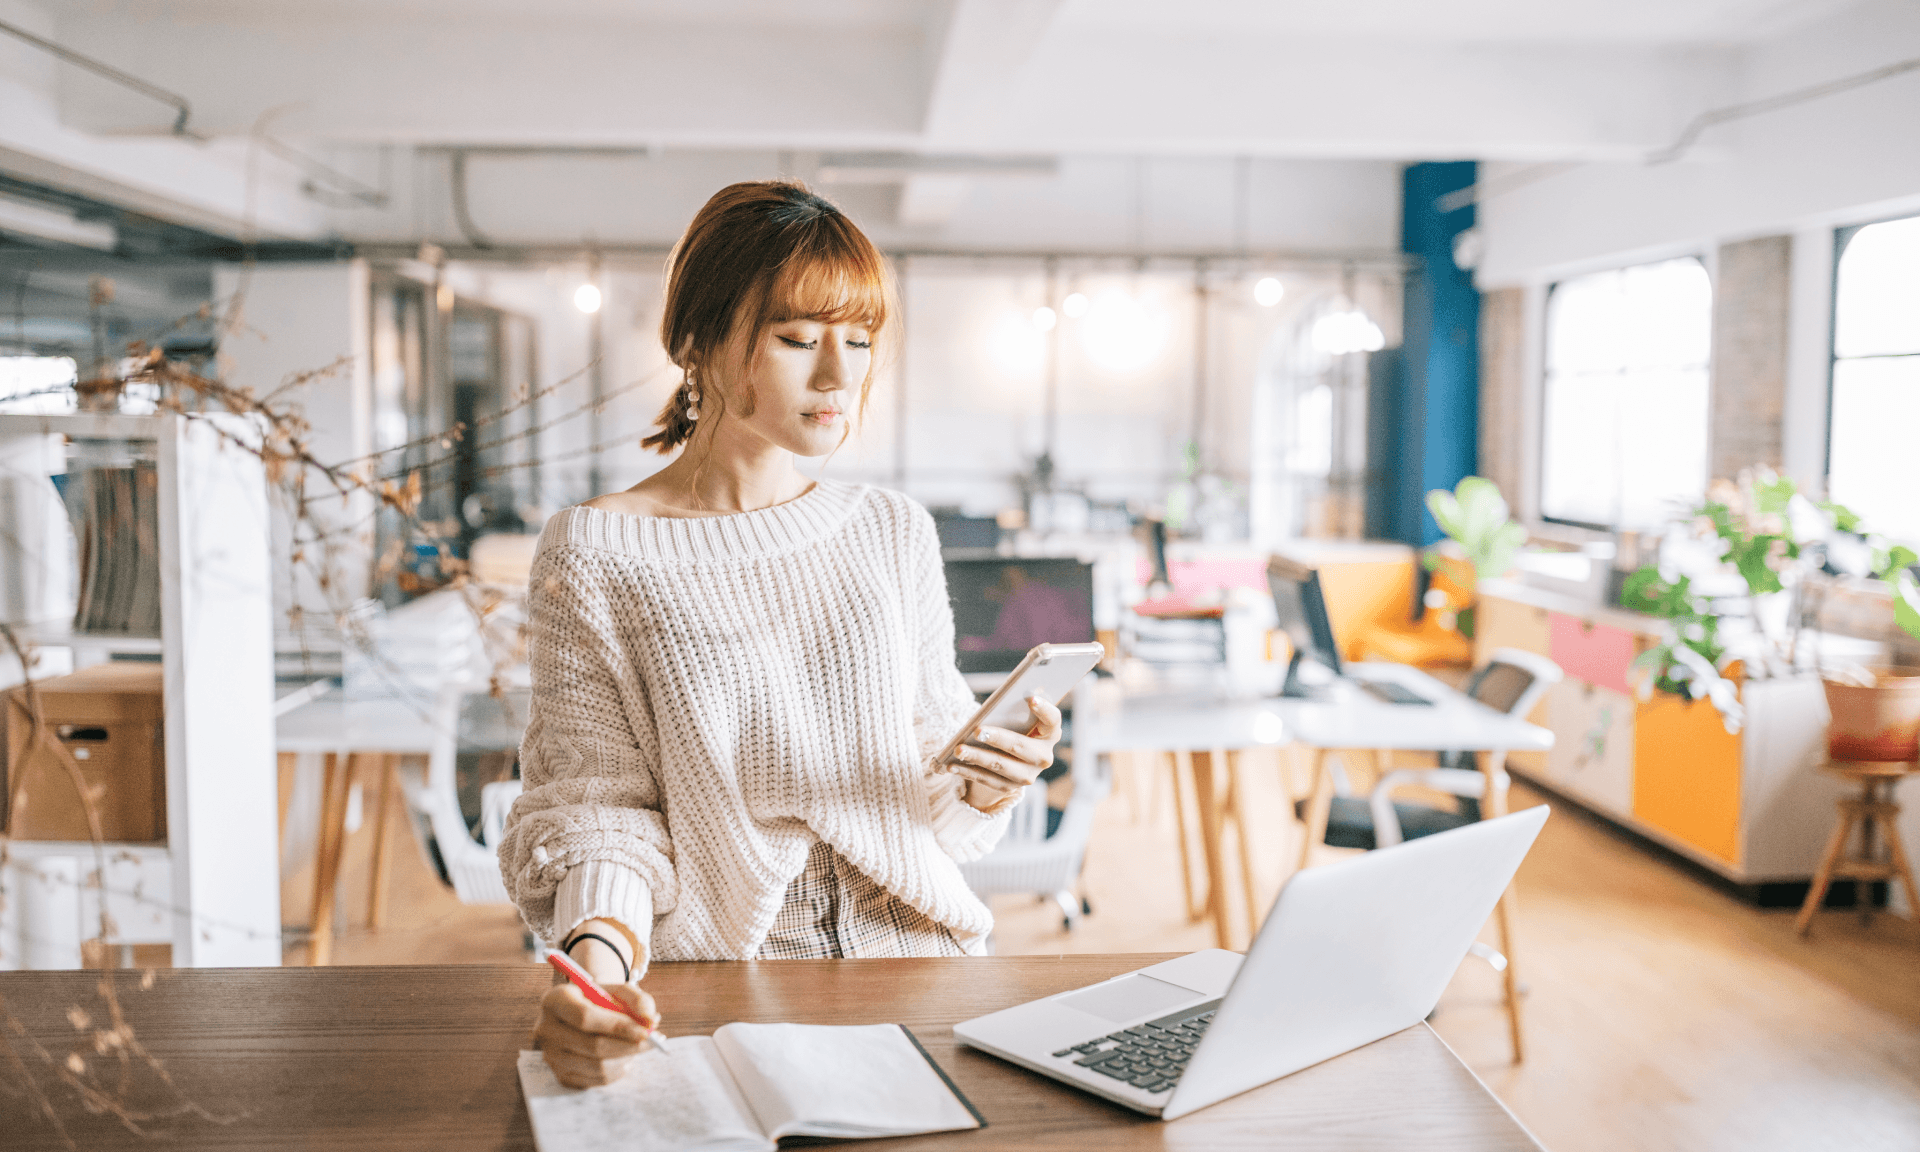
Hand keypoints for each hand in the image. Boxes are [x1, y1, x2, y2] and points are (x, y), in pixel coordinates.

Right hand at [535, 929, 659, 1087]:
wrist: (581, 1013)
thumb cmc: (601, 1000)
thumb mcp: (618, 990)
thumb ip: (639, 1000)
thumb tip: (650, 1020)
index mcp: (555, 1000)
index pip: (585, 1017)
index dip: (618, 1026)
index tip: (645, 1030)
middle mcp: (546, 1029)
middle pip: (593, 1046)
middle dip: (629, 1045)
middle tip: (652, 1041)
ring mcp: (550, 1056)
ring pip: (597, 1066)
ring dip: (626, 1058)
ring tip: (637, 1046)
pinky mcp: (559, 1075)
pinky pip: (595, 1081)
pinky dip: (617, 1070)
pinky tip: (623, 1056)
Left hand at [952, 695, 1061, 811]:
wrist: (1011, 760)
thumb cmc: (1014, 728)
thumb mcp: (1018, 719)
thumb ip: (1012, 712)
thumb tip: (989, 710)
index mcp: (1049, 733)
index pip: (1053, 720)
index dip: (1044, 709)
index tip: (1030, 698)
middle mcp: (1043, 756)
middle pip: (1020, 745)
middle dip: (997, 738)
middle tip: (977, 730)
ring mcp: (1028, 775)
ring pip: (1000, 765)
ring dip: (977, 757)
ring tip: (958, 750)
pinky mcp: (1010, 787)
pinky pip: (987, 779)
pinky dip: (968, 771)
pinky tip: (952, 765)